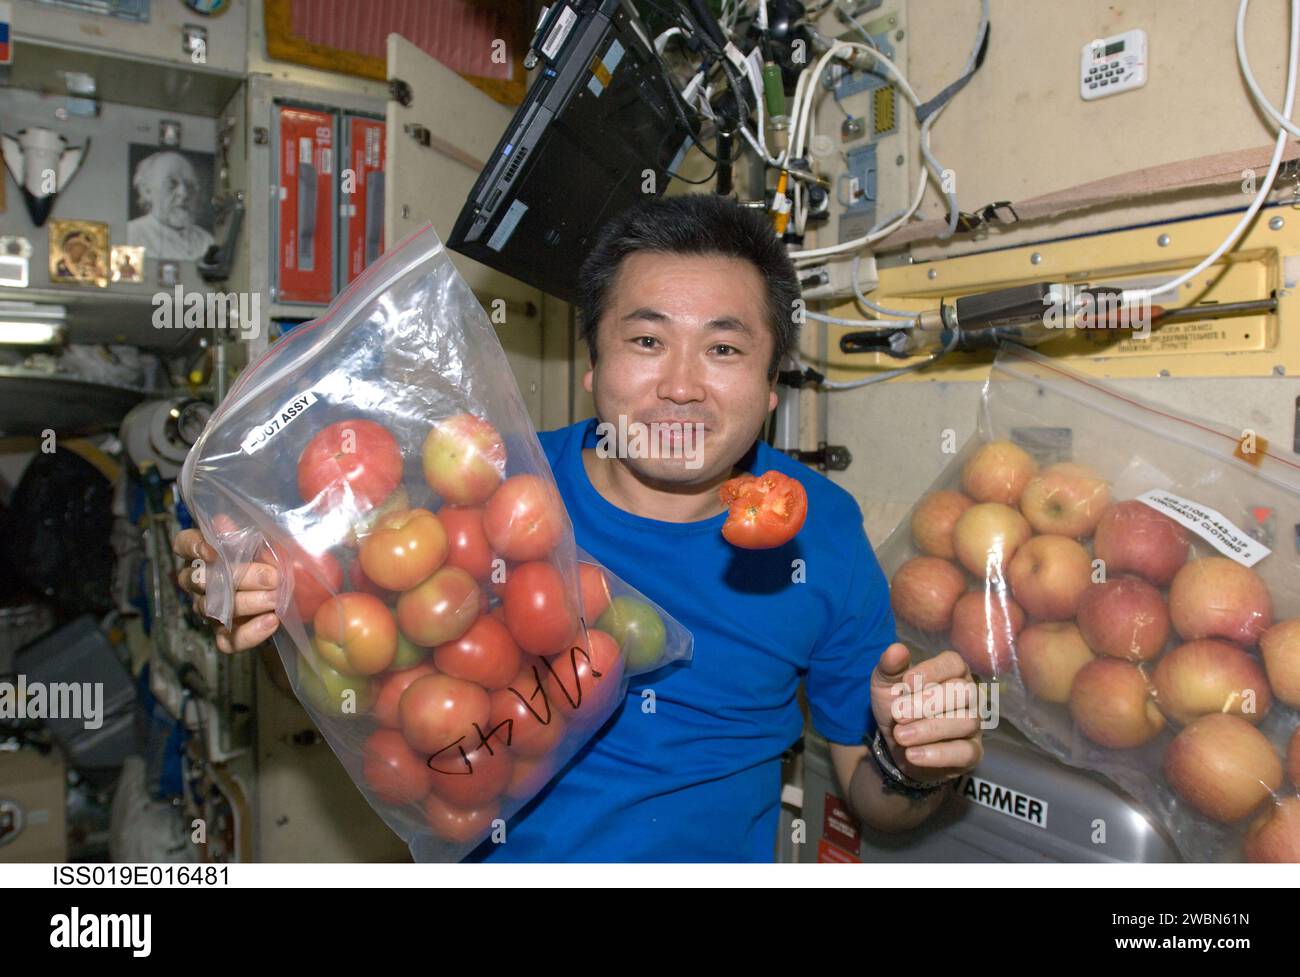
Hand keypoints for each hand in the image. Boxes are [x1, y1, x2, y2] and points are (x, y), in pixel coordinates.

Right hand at [173, 514, 280, 654]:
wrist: (301, 598)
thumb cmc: (276, 561)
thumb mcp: (267, 541)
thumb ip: (245, 533)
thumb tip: (221, 522)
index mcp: (207, 554)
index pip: (182, 544)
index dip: (192, 547)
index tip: (213, 551)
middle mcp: (201, 583)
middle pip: (200, 580)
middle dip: (238, 577)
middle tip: (272, 577)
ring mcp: (211, 611)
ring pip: (214, 609)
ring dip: (249, 603)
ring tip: (276, 598)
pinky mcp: (225, 635)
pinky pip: (227, 640)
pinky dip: (250, 632)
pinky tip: (271, 621)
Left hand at [869, 643, 982, 784]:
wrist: (896, 747)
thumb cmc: (897, 707)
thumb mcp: (885, 685)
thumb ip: (889, 667)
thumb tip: (896, 649)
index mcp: (952, 672)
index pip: (953, 663)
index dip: (931, 671)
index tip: (905, 683)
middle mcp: (969, 696)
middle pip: (963, 692)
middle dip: (929, 703)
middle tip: (898, 714)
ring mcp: (974, 724)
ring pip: (966, 722)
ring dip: (929, 729)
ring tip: (900, 736)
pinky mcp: (973, 753)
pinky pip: (966, 752)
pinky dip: (938, 754)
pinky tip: (912, 754)